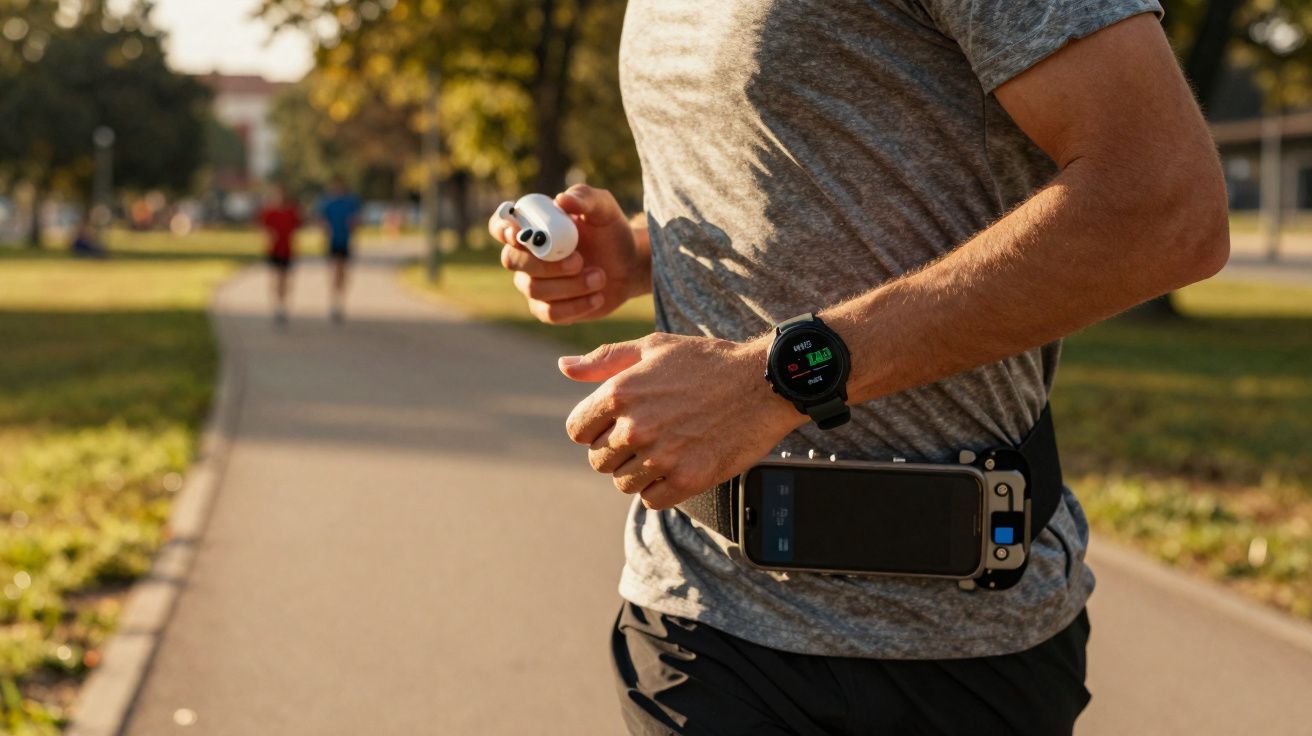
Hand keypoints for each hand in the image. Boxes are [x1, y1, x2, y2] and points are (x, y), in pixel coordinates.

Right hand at [489, 184, 647, 324]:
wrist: (628, 264)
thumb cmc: (609, 231)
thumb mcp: (603, 208)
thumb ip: (584, 197)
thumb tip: (562, 200)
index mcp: (532, 227)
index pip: (499, 226)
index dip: (501, 230)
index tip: (518, 234)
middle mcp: (526, 256)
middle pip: (511, 261)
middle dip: (545, 263)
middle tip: (579, 260)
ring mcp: (534, 284)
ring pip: (534, 289)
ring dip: (570, 285)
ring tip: (600, 277)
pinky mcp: (548, 309)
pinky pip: (550, 313)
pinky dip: (576, 306)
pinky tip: (597, 296)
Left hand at [560, 333, 804, 509]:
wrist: (763, 382)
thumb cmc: (707, 362)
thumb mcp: (653, 348)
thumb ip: (604, 360)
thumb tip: (564, 368)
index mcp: (619, 393)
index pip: (577, 430)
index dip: (593, 429)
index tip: (613, 425)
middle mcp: (635, 427)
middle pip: (598, 460)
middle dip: (615, 451)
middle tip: (646, 437)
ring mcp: (661, 456)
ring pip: (623, 483)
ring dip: (637, 472)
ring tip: (663, 451)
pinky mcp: (687, 479)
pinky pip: (652, 499)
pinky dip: (660, 489)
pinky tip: (676, 467)